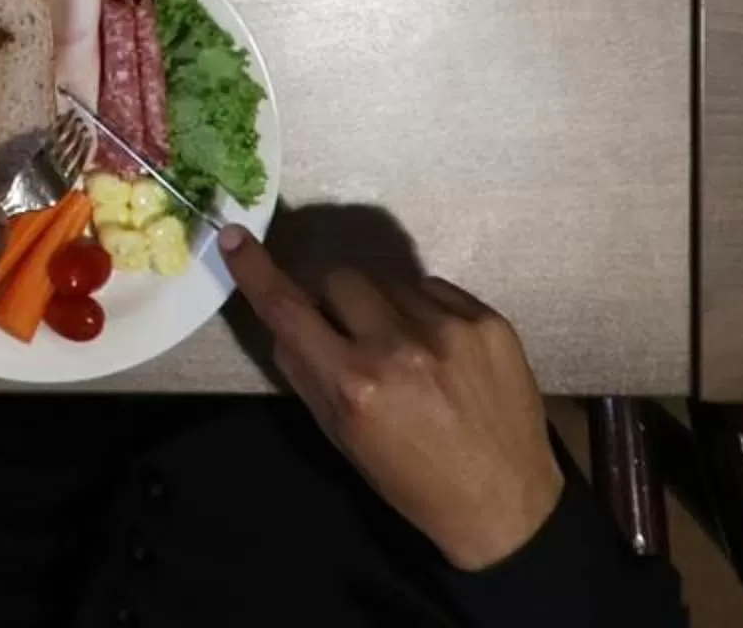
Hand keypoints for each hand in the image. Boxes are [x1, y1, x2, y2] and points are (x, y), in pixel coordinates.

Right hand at [220, 225, 561, 570]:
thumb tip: (282, 318)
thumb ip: (305, 373)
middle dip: (333, 298)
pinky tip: (438, 348)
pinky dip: (423, 308)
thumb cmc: (412, 482)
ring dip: (382, 304)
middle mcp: (399, 348)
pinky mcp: (489, 322)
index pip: (288, 310)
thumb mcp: (343, 439)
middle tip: (348, 329)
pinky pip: (433, 288)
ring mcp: (450, 330)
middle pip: (339, 278)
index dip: (256, 270)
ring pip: (387, 280)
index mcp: (356, 386)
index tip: (234, 238)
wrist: (508, 505)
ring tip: (404, 346)